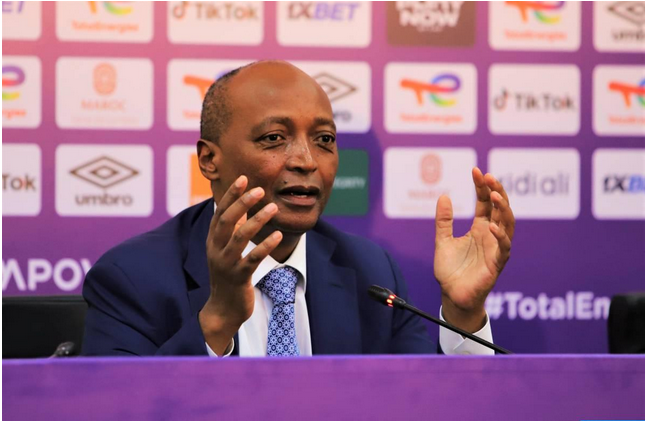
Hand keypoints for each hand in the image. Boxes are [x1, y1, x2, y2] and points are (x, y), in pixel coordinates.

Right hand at [199, 175, 282, 354]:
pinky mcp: (238, 277)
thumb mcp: (224, 250)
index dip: (231, 195)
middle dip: (242, 203)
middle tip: (259, 189)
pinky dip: (265, 246)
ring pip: (240, 237)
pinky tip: (278, 235)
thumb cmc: (227, 275)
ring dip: (257, 221)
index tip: (244, 178)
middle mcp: (215, 249)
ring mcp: (226, 264)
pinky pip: (252, 259)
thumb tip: (238, 206)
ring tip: (273, 208)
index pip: (220, 212)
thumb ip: (230, 230)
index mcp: (213, 240)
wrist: (223, 309)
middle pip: (227, 220)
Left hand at [434, 167, 514, 331]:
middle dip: (497, 191)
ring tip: (495, 195)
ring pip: (507, 224)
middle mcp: (491, 235)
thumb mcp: (442, 241)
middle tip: (489, 177)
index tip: (477, 170)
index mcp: (480, 228)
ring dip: (503, 209)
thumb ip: (443, 221)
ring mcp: (496, 248)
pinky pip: (503, 248)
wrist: (452, 296)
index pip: (485, 202)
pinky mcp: (497, 264)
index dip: (482, 186)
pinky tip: (492, 226)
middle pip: (500, 208)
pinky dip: (500, 236)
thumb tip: (444, 196)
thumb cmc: (450, 271)